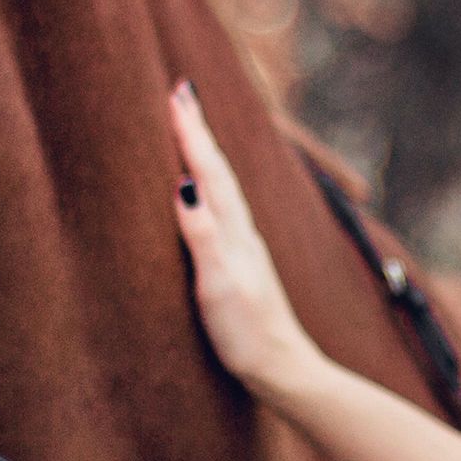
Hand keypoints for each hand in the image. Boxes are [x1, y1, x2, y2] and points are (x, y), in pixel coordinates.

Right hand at [167, 80, 321, 398]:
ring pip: (222, 186)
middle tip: (181, 93)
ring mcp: (244, 246)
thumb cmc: (247, 333)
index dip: (191, 132)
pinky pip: (223, 207)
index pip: (208, 170)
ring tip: (190, 129)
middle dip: (197, 131)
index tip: (177, 92)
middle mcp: (242, 231)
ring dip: (204, 154)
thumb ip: (202, 235)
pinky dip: (210, 185)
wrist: (283, 368)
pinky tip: (208, 192)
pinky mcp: (242, 263)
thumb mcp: (217, 285)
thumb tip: (183, 184)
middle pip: (218, 169)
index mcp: (234, 231)